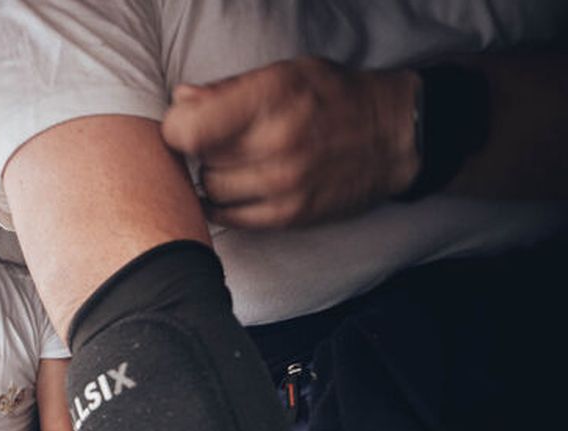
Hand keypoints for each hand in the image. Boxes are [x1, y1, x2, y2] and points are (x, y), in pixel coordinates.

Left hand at [161, 57, 419, 228]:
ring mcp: (285, 185)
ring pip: (212, 190)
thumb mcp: (283, 74)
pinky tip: (236, 188)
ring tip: (236, 162)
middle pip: (200, 160)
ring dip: (215, 177)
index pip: (188, 130)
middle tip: (221, 140)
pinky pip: (233, 218)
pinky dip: (225, 205)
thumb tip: (181, 99)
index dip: (177, 127)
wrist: (390, 136)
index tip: (186, 125)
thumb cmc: (331, 97)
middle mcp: (277, 144)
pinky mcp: (291, 216)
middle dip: (202, 150)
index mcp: (270, 99)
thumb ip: (227, 89)